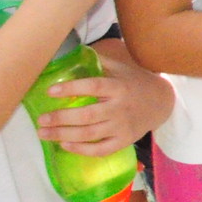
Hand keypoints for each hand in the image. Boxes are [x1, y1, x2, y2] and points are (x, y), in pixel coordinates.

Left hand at [39, 50, 173, 155]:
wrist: (161, 103)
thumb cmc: (134, 83)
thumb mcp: (121, 68)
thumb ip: (99, 62)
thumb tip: (72, 52)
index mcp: (119, 87)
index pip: (93, 86)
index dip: (71, 89)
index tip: (50, 91)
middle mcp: (120, 107)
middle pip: (87, 116)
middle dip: (60, 119)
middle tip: (40, 119)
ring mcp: (122, 126)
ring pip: (89, 134)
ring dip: (62, 135)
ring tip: (43, 133)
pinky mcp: (123, 141)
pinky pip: (99, 150)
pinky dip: (80, 150)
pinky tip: (65, 145)